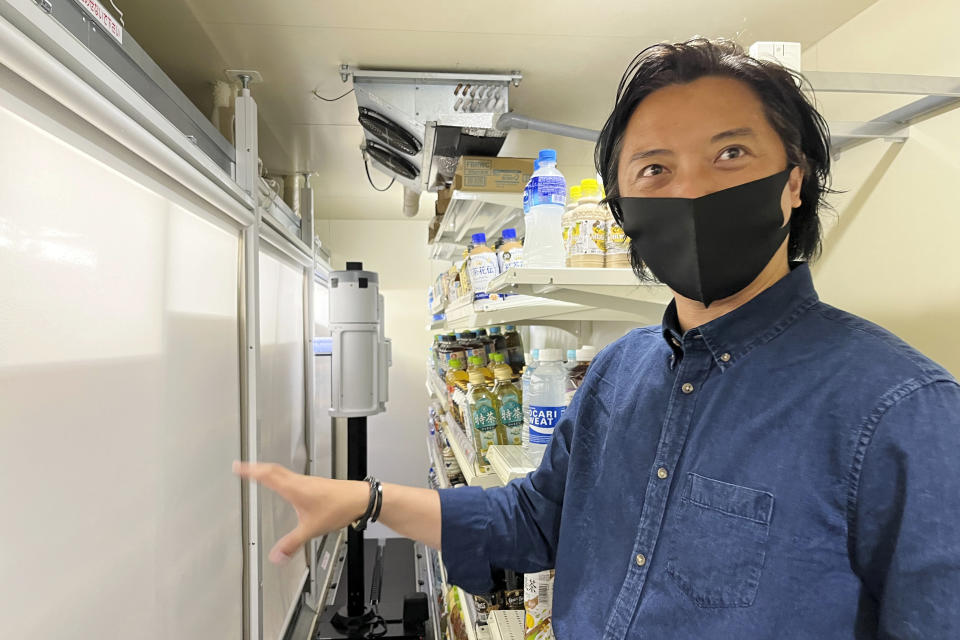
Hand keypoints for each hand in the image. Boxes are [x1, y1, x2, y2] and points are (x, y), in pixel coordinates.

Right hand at [232, 461, 366, 563]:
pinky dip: (282, 477)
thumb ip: (292, 544)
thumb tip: (276, 556)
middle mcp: (300, 481)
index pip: (267, 475)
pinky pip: (293, 477)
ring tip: (259, 473)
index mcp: (294, 488)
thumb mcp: (311, 529)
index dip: (250, 471)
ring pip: (283, 472)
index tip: (238, 466)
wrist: (360, 499)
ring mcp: (308, 481)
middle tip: (243, 467)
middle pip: (273, 470)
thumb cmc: (339, 507)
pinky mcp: (316, 484)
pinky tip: (285, 485)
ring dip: (269, 471)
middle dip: (256, 468)